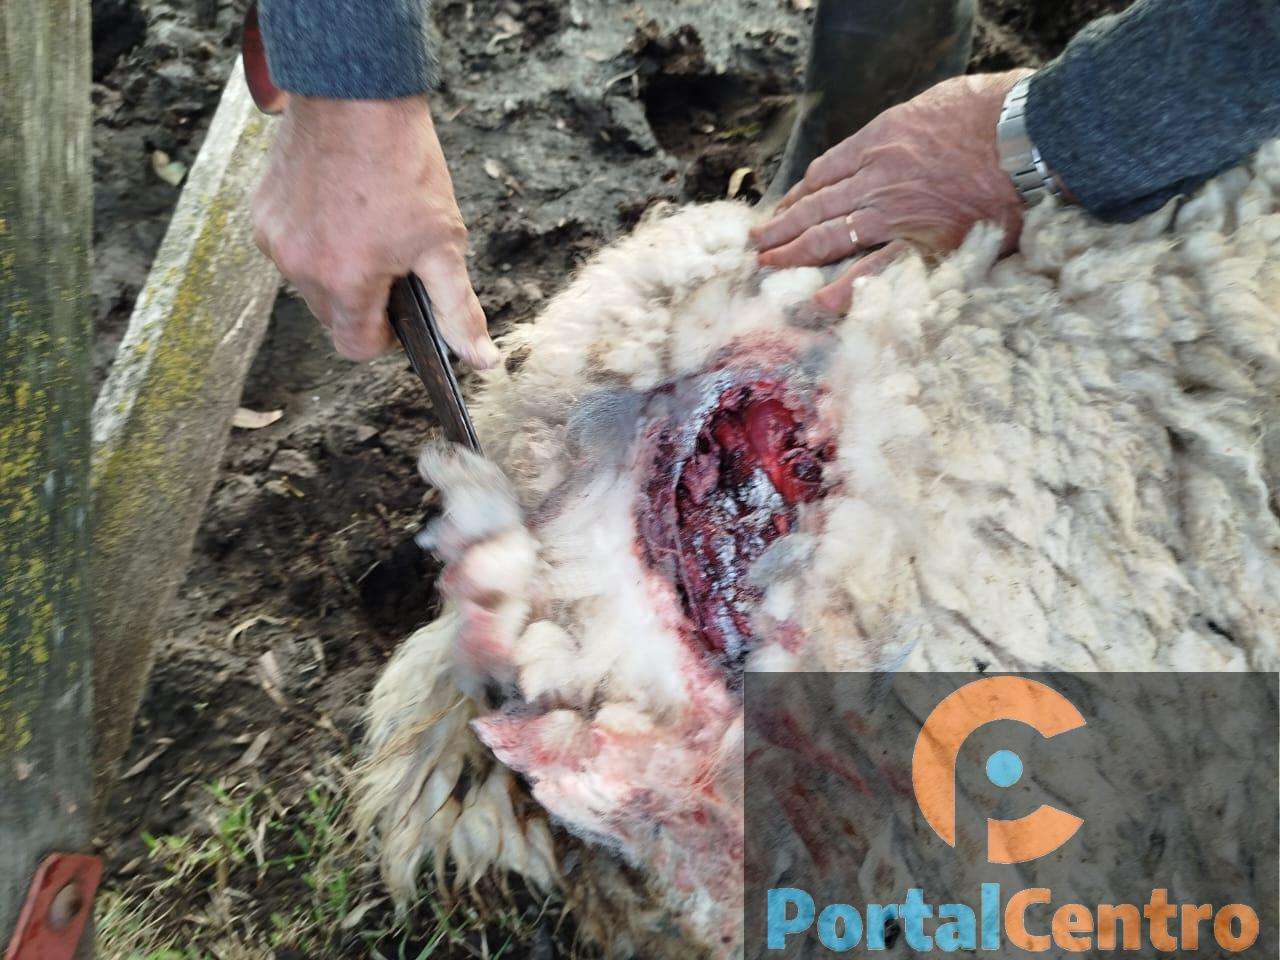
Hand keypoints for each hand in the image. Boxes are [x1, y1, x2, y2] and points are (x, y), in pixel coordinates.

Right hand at [253, 96, 498, 366]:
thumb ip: (457, 309)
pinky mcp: (261, 212)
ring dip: (337, 269)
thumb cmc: (405, 166)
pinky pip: (290, 247)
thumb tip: (482, 360)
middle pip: (334, 316)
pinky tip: (340, 203)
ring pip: (310, 282)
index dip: (385, 336)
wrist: (355, 91)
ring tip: (368, 223)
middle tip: (392, 254)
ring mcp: (274, 239)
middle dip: (364, 299)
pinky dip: (314, 238)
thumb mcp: (444, 243)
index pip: (356, 348)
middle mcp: (299, 267)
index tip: (400, 306)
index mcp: (344, 282)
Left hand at [751, 70, 1032, 312]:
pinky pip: (873, 271)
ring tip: (768, 268)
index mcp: (879, 141)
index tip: (781, 210)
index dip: (798, 195)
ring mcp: (896, 215)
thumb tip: (895, 146)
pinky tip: (818, 302)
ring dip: (794, 255)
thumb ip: (906, 131)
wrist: (1030, 136)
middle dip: (781, 228)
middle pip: (815, 207)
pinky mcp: (922, 246)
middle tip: (756, 244)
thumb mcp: (935, 105)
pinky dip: (844, 289)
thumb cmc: (994, 113)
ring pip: (831, 238)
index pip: (823, 174)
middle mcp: (876, 178)